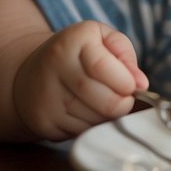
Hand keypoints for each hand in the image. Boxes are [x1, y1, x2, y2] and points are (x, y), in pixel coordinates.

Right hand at [13, 20, 148, 140]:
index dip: (125, 82)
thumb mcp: (100, 38)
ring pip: (95, 120)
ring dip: (108, 117)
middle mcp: (53, 68)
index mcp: (70, 42)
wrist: (29, 76)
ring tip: (102, 102)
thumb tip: (141, 83)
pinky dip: (91, 127)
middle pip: (104, 100)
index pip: (102, 67)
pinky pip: (81, 133)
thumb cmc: (76, 54)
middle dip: (123, 104)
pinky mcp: (43, 122)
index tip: (131, 85)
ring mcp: (46, 98)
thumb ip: (124, 53)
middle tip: (123, 98)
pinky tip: (85, 112)